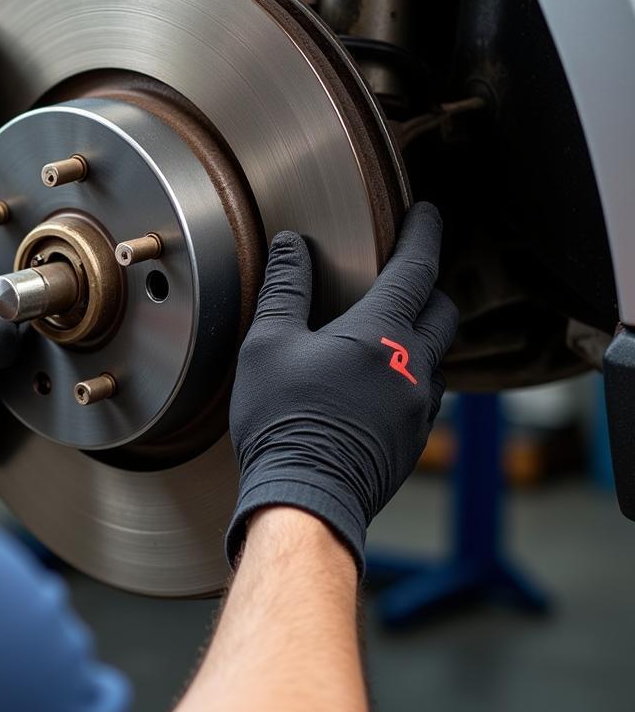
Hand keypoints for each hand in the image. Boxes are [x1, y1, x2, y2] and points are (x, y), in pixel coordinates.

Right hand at [226, 202, 458, 574]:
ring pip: (437, 354)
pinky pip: (426, 392)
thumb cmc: (283, 420)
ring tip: (386, 332)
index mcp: (381, 334)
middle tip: (404, 276)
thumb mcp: (268, 344)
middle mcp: (414, 367)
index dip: (423, 234)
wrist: (305, 498)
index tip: (426, 213)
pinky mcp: (415, 440)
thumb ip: (285, 289)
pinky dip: (412, 373)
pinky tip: (377, 382)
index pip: (416, 268)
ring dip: (420, 334)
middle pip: (443, 310)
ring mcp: (420, 407)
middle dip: (428, 286)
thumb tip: (293, 246)